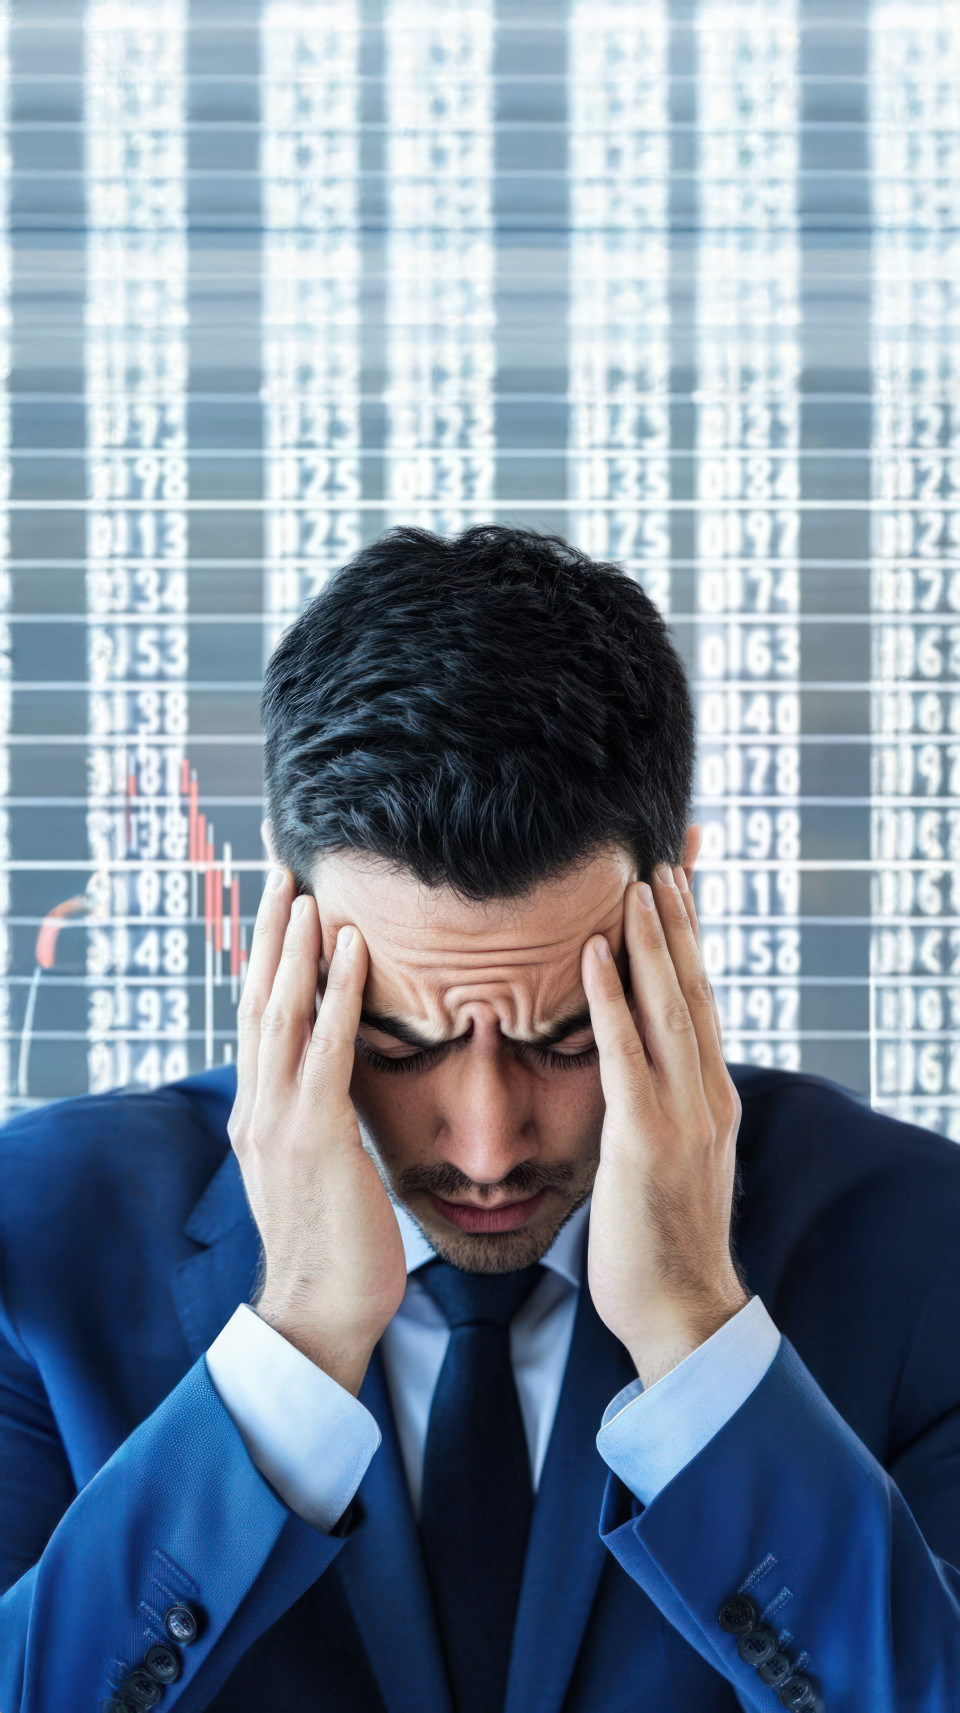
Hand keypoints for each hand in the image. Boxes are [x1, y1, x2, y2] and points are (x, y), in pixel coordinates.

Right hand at [227, 868, 407, 1394]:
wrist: (320, 1313)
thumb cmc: (335, 1247)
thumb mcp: (315, 1171)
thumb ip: (317, 1119)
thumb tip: (336, 1084)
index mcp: (257, 1113)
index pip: (258, 1018)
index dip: (266, 957)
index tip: (280, 905)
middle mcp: (256, 1107)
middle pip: (257, 999)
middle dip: (269, 931)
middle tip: (280, 867)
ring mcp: (277, 1120)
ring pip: (279, 1012)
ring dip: (294, 945)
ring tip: (307, 887)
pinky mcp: (312, 1136)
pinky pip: (324, 1049)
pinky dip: (334, 993)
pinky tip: (350, 948)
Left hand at [582, 863, 749, 1389]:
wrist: (681, 1309)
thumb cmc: (661, 1242)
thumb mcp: (670, 1161)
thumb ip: (660, 1110)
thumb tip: (632, 1076)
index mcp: (712, 1098)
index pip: (704, 1000)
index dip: (693, 941)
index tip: (679, 887)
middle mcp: (707, 1095)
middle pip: (696, 989)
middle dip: (679, 921)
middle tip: (664, 859)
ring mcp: (682, 1115)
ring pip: (670, 1007)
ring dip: (651, 941)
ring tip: (636, 883)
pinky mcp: (645, 1138)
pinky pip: (625, 1053)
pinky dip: (610, 999)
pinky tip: (591, 954)